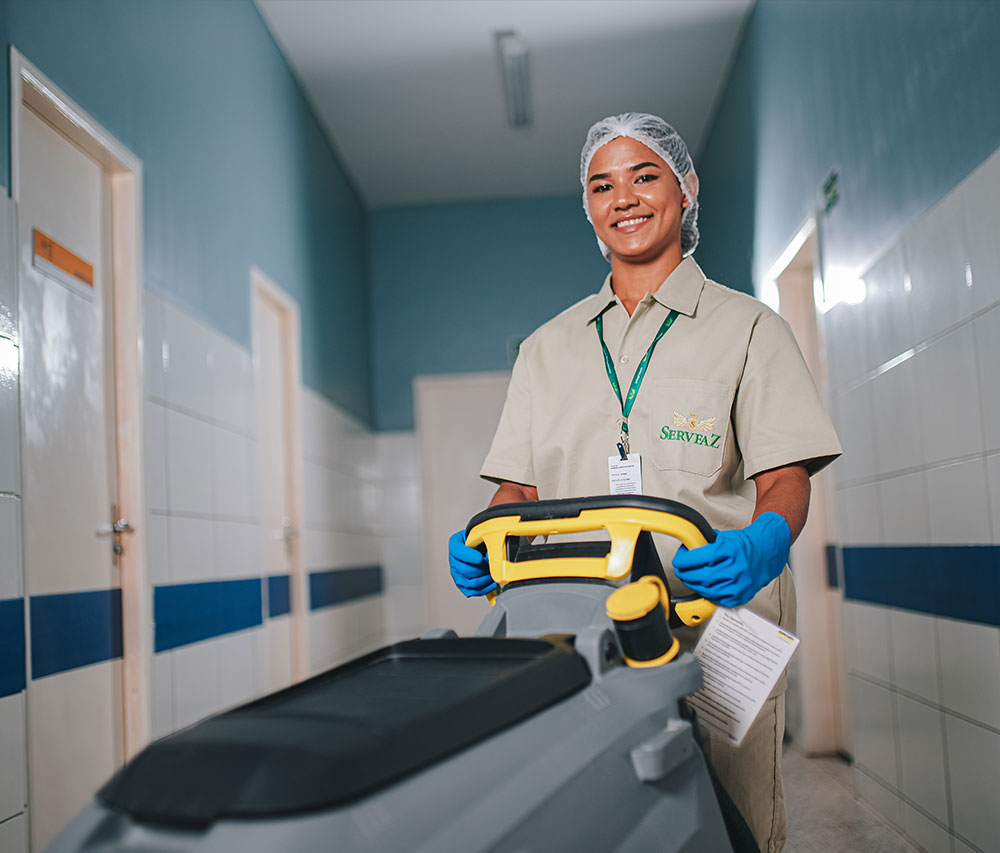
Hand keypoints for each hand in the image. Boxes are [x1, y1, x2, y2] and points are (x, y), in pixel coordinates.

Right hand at [448, 530, 496, 596]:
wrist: (480, 546)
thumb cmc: (480, 539)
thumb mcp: (480, 532)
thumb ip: (483, 538)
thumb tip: (492, 552)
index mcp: (455, 543)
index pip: (457, 551)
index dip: (469, 556)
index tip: (480, 557)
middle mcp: (453, 560)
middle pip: (465, 569)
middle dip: (482, 568)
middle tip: (492, 564)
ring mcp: (456, 573)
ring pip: (470, 582)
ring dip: (485, 579)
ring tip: (494, 574)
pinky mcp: (462, 584)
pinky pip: (472, 591)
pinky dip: (484, 589)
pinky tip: (492, 583)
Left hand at [671, 512, 790, 607]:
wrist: (765, 552)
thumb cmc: (742, 545)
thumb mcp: (722, 537)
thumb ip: (704, 543)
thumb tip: (685, 549)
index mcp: (731, 550)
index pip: (701, 557)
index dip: (685, 560)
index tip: (678, 561)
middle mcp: (737, 568)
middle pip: (703, 576)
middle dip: (686, 575)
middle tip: (680, 571)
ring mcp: (740, 583)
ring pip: (709, 590)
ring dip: (694, 585)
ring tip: (688, 579)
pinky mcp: (742, 595)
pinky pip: (718, 599)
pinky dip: (707, 595)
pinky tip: (702, 588)